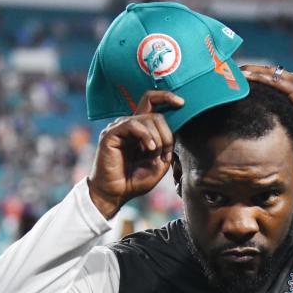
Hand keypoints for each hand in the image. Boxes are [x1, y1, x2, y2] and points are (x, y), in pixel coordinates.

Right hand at [87, 91, 182, 218]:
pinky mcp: (110, 133)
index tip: (181, 103)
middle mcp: (129, 126)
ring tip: (154, 153)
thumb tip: (172, 134)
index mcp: (140, 130)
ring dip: (157, 137)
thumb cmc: (133, 181)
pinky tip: (149, 149)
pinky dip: (146, 136)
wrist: (114, 194)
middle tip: (165, 152)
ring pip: (146, 118)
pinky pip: (132, 124)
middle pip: (155, 114)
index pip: (151, 103)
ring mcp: (119, 128)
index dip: (166, 97)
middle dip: (166, 133)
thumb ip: (166, 149)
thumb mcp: (158, 166)